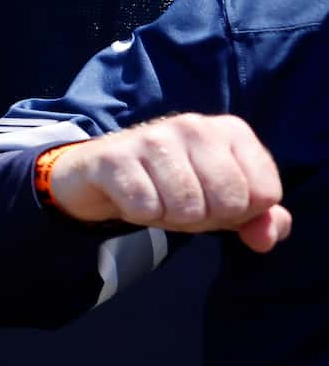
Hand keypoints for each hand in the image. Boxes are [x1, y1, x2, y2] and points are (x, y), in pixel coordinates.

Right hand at [43, 114, 291, 251]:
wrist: (99, 173)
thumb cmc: (170, 185)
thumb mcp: (221, 200)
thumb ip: (258, 219)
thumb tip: (266, 239)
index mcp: (230, 131)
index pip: (264, 194)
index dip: (241, 213)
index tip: (214, 201)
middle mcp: (195, 126)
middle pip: (229, 203)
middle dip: (206, 218)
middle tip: (183, 205)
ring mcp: (153, 138)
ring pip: (187, 208)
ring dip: (170, 219)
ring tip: (156, 201)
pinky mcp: (115, 157)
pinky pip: (146, 208)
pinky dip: (139, 216)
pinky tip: (131, 199)